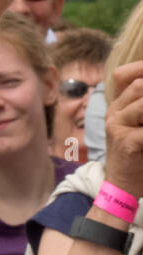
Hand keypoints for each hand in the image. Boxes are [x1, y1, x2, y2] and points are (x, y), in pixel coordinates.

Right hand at [103, 61, 142, 201]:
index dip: (140, 68)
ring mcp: (118, 126)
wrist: (122, 186)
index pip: (123, 76)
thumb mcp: (138, 127)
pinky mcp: (127, 142)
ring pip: (142, 103)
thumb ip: (142, 109)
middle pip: (138, 85)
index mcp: (116, 106)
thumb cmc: (137, 156)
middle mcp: (114, 112)